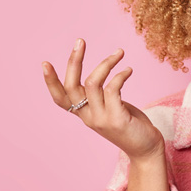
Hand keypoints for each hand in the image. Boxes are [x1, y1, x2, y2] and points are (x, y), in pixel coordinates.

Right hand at [42, 38, 164, 160]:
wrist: (146, 149)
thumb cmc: (131, 125)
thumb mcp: (111, 108)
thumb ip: (101, 95)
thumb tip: (100, 72)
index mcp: (84, 114)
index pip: (60, 99)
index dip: (50, 82)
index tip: (44, 63)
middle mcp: (88, 117)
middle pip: (72, 86)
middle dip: (74, 61)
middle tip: (80, 41)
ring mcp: (101, 118)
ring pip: (92, 83)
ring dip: (106, 63)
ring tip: (119, 53)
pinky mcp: (117, 119)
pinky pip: (112, 88)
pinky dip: (120, 75)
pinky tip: (128, 70)